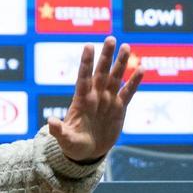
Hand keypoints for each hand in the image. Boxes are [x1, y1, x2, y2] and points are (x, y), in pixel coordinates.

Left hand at [48, 36, 143, 162]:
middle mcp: (95, 97)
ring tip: (126, 47)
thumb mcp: (65, 140)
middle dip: (106, 56)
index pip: (84, 78)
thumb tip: (50, 122)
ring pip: (115, 78)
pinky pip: (128, 92)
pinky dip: (134, 82)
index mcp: (81, 101)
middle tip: (111, 38)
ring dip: (121, 63)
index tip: (89, 46)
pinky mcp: (119, 108)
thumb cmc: (73, 145)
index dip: (86, 63)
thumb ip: (58, 130)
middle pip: (101, 73)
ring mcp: (108, 101)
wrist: (88, 153)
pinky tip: (141, 69)